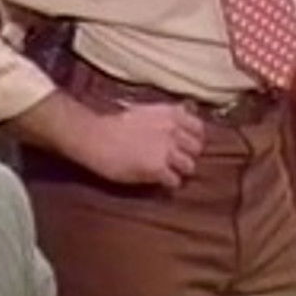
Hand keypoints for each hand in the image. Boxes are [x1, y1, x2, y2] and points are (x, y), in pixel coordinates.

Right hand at [79, 103, 205, 189]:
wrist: (96, 137)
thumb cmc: (116, 124)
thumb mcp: (147, 111)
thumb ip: (167, 116)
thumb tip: (183, 115)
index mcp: (171, 114)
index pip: (199, 128)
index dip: (193, 138)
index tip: (186, 144)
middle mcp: (174, 131)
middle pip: (197, 149)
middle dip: (188, 155)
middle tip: (176, 160)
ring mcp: (167, 150)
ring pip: (190, 167)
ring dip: (180, 170)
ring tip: (169, 172)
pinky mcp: (158, 169)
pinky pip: (175, 181)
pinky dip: (169, 183)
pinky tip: (159, 181)